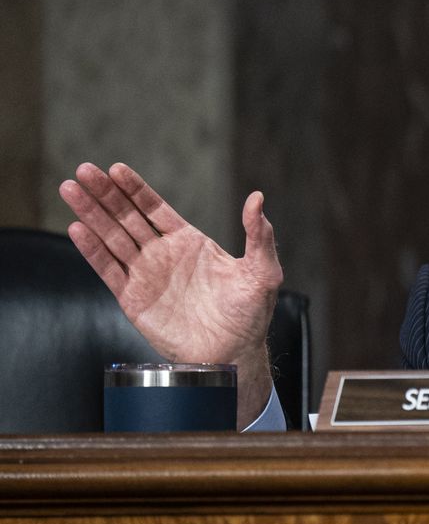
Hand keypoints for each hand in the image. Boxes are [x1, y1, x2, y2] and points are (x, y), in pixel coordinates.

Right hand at [60, 163, 282, 423]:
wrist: (232, 354)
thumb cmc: (250, 314)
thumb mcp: (263, 272)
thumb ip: (259, 235)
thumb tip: (258, 198)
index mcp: (189, 241)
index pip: (155, 208)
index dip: (135, 189)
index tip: (116, 169)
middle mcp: (163, 253)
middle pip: (127, 216)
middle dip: (105, 194)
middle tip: (84, 170)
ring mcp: (145, 274)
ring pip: (112, 238)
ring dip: (91, 214)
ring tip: (70, 189)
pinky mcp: (133, 299)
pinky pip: (108, 270)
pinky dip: (92, 250)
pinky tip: (77, 229)